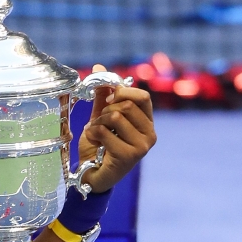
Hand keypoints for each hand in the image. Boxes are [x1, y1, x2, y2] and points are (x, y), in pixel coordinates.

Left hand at [77, 64, 156, 192]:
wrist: (91, 174)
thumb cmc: (99, 146)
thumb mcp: (100, 117)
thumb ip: (102, 95)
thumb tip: (99, 67)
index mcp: (147, 122)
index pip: (142, 96)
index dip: (122, 92)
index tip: (107, 100)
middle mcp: (150, 134)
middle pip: (126, 105)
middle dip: (105, 111)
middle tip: (99, 124)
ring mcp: (142, 146)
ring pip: (115, 116)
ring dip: (98, 123)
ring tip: (97, 135)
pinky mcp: (130, 156)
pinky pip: (105, 131)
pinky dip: (93, 135)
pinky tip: (96, 145)